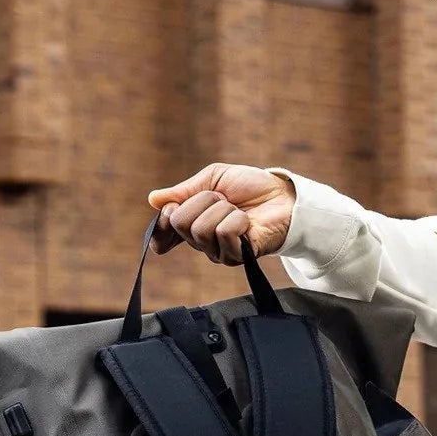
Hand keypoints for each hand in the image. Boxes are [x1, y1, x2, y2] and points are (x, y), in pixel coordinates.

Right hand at [147, 163, 296, 265]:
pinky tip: (247, 222)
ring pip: (202, 229)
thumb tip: (153, 199)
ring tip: (238, 209)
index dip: (162, 221)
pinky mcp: (238, 257)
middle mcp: (201, 243)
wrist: (283, 196)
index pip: (163, 236)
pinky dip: (237, 219)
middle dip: (203, 201)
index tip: (172, 207)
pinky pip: (224, 235)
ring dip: (223, 209)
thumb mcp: (212, 179)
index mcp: (192, 224)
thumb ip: (183, 191)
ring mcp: (219, 252)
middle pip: (180, 223)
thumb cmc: (250, 187)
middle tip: (224, 199)